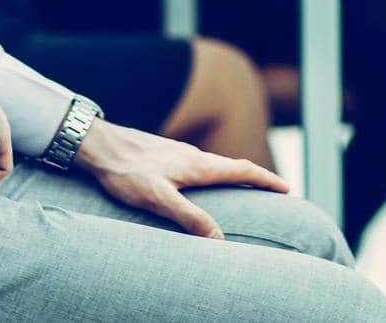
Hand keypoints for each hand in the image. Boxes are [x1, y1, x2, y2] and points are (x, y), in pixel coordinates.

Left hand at [72, 120, 287, 238]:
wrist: (97, 145)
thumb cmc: (125, 171)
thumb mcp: (158, 198)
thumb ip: (189, 217)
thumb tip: (220, 240)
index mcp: (197, 164)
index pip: (241, 169)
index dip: (266, 180)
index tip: (288, 188)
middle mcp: (191, 155)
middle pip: (231, 167)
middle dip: (255, 179)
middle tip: (274, 192)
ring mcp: (176, 153)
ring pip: (213, 166)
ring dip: (233, 176)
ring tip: (242, 192)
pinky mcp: (163, 155)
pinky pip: (196, 166)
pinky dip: (211, 176)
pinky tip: (199, 186)